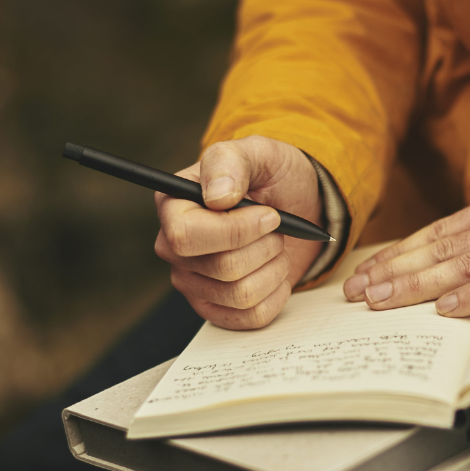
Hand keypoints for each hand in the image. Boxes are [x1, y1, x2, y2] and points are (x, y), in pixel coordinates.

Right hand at [155, 135, 323, 328]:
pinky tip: (274, 271)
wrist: (296, 206)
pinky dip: (277, 293)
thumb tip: (217, 197)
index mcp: (173, 206)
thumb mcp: (258, 153)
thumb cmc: (271, 177)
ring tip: (275, 247)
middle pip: (223, 268)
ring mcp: (193, 282)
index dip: (235, 231)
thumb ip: (232, 162)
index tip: (269, 215)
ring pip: (242, 294)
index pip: (185, 237)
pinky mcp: (216, 308)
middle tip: (275, 227)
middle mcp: (175, 248)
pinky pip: (253, 317)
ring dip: (274, 268)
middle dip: (265, 247)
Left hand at [342, 174, 469, 315]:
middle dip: (395, 271)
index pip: (444, 230)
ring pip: (467, 265)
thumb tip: (469, 252)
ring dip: (419, 285)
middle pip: (444, 248)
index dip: (403, 252)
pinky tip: (447, 309)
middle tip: (358, 292)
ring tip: (383, 301)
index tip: (371, 271)